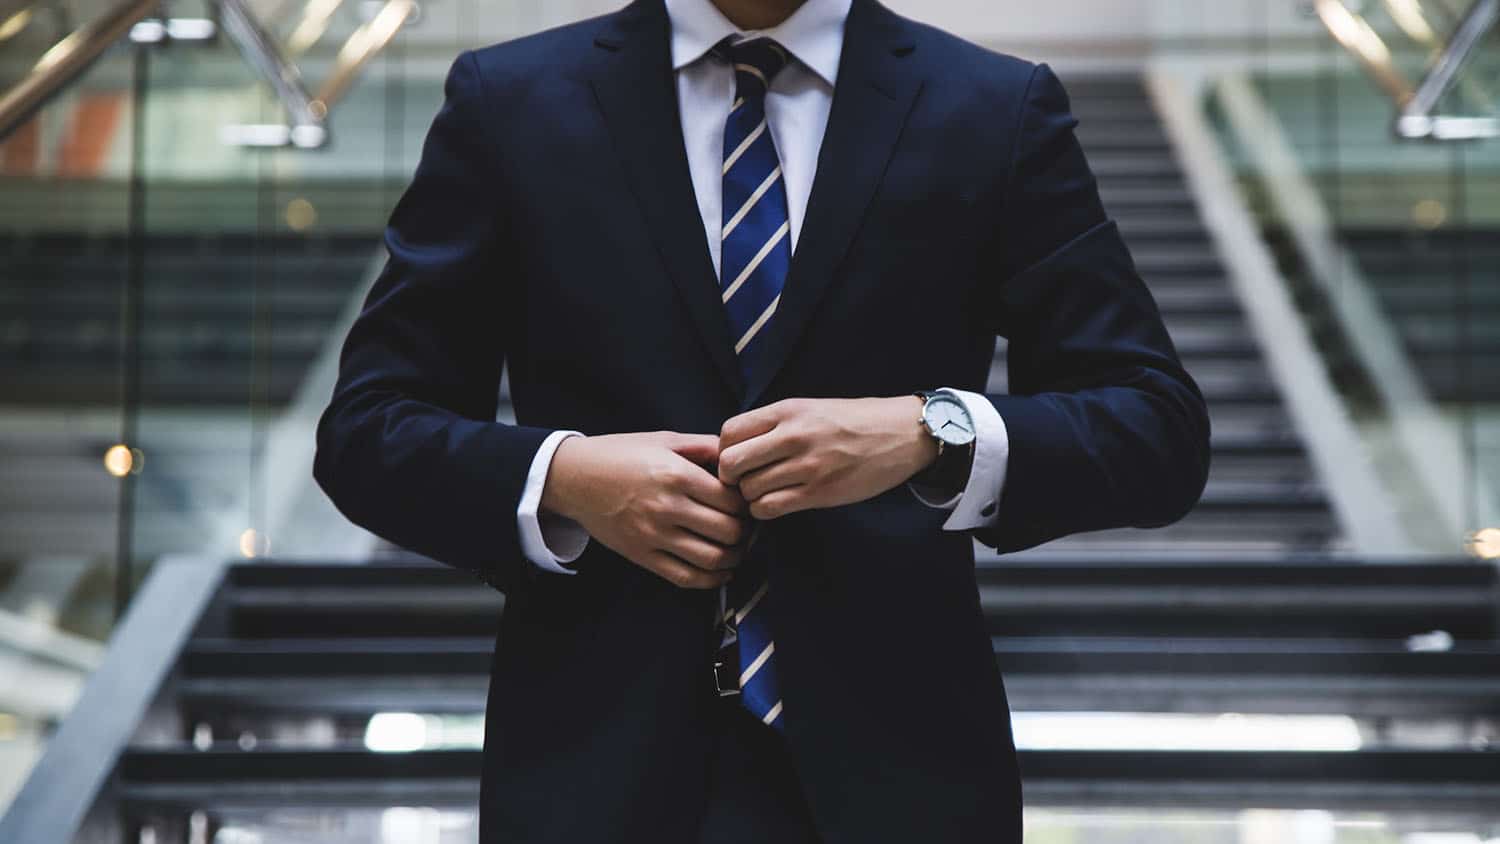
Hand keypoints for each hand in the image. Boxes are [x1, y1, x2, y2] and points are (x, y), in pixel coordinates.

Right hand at [540, 431, 749, 588]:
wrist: (575, 478)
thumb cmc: (621, 454)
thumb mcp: (664, 440)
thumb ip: (704, 446)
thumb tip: (738, 455)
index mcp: (676, 475)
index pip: (731, 500)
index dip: (747, 503)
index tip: (747, 502)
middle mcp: (667, 507)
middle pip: (728, 531)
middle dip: (745, 531)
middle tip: (747, 526)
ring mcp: (654, 535)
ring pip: (712, 558)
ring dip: (734, 557)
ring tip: (738, 548)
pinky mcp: (642, 556)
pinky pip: (685, 577)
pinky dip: (711, 580)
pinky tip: (721, 571)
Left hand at [718, 397, 937, 519]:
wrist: (900, 434)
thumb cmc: (853, 421)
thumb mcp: (809, 408)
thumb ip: (774, 424)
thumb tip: (734, 446)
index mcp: (787, 411)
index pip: (729, 432)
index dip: (724, 450)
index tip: (737, 458)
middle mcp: (793, 436)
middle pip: (731, 463)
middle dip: (730, 477)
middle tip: (744, 480)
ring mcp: (807, 466)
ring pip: (749, 490)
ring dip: (750, 496)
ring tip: (765, 492)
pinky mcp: (819, 492)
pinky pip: (770, 508)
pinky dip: (765, 510)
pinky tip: (777, 503)